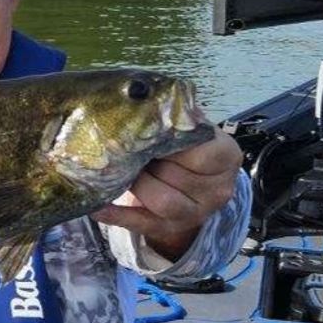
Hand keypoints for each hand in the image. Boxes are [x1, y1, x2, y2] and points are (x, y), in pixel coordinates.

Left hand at [91, 127, 241, 259]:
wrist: (191, 183)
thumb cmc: (186, 148)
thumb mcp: (190, 129)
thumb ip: (176, 116)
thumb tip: (147, 94)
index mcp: (226, 156)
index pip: (201, 153)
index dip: (171, 144)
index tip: (151, 134)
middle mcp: (217, 189)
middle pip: (176, 176)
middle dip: (148, 161)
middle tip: (126, 148)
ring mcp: (196, 213)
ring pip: (161, 201)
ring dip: (137, 184)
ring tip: (121, 169)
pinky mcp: (171, 228)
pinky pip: (141, 224)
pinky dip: (116, 215)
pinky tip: (97, 206)